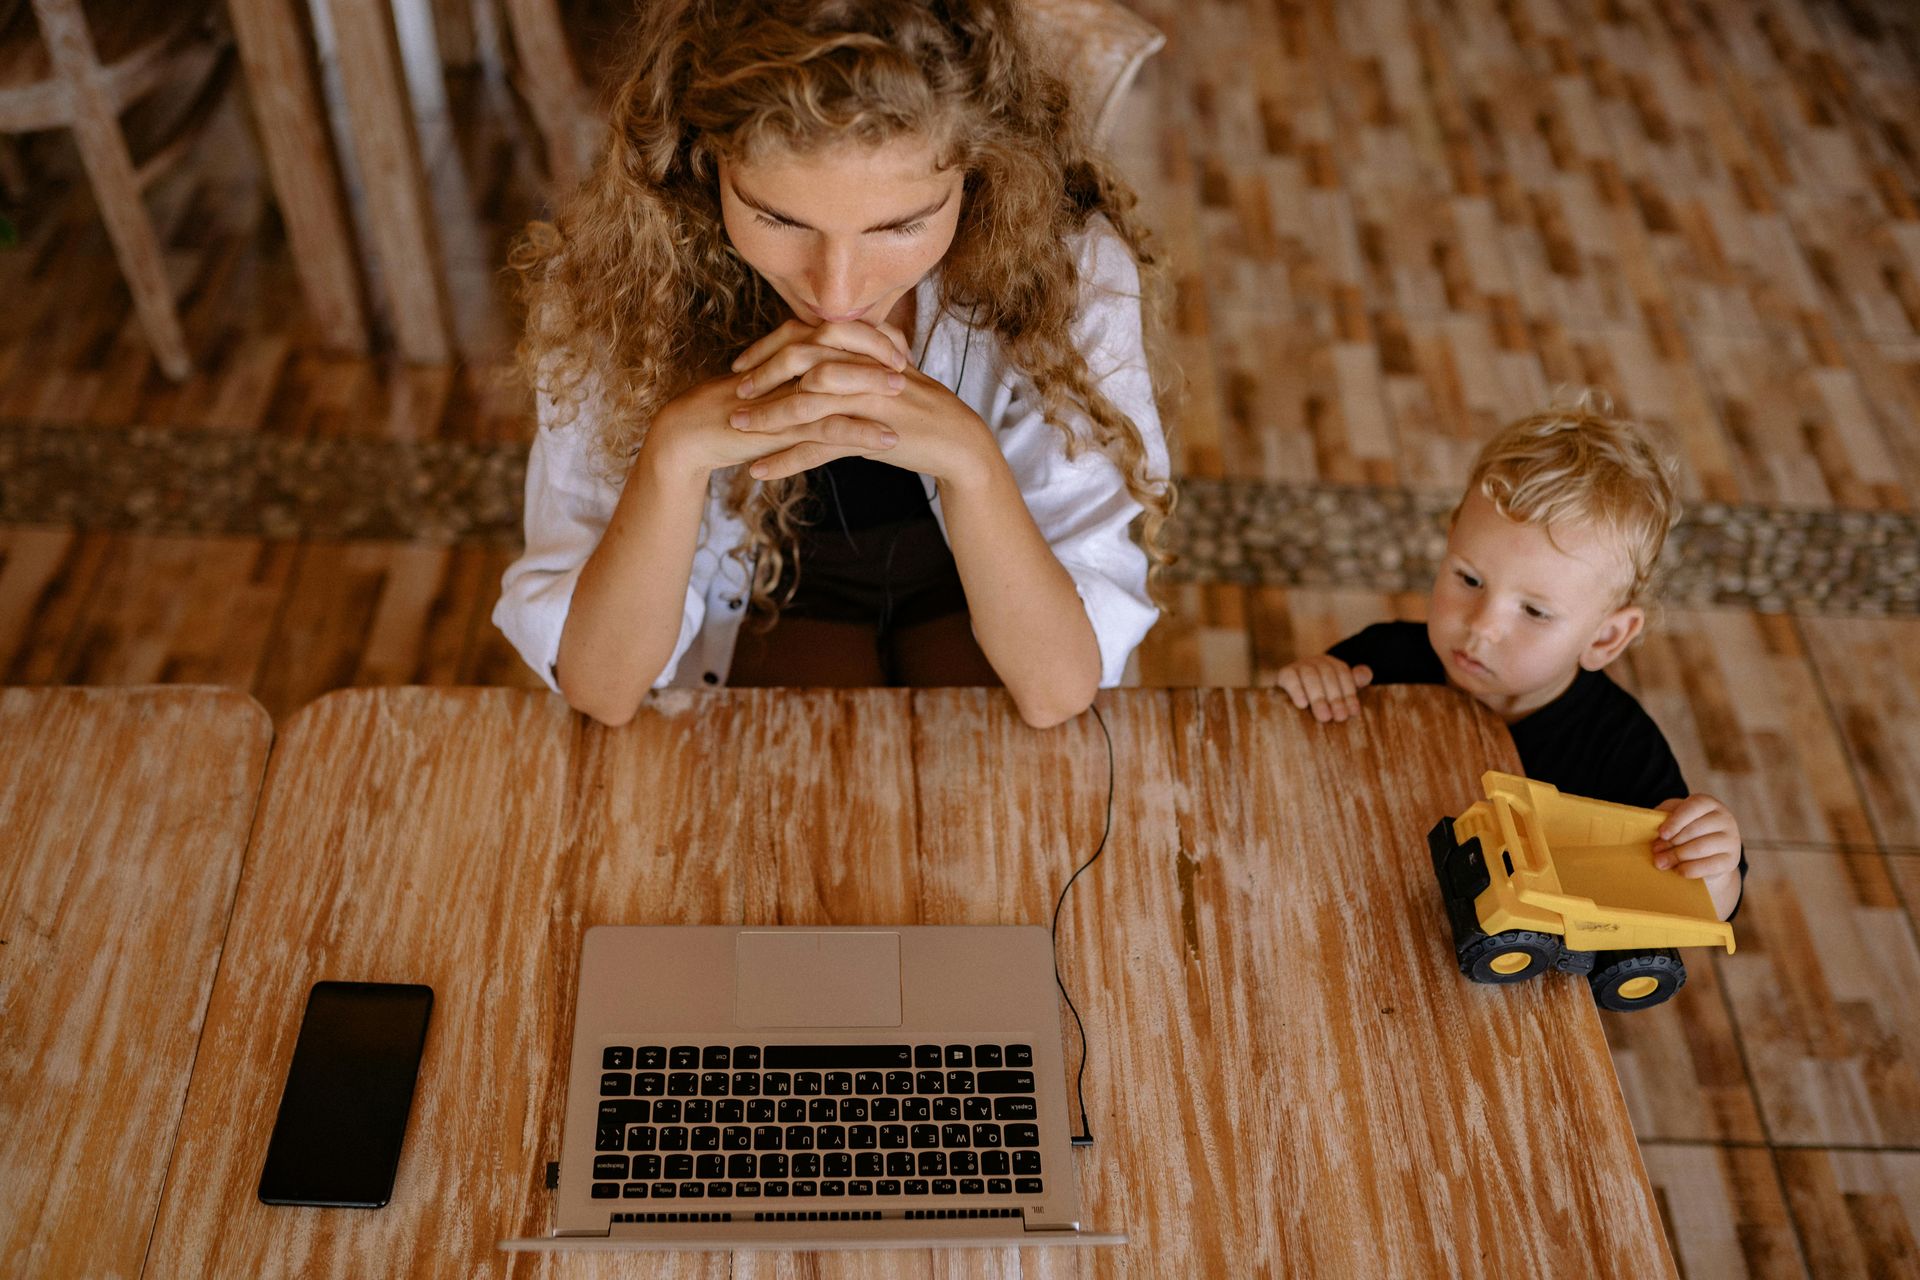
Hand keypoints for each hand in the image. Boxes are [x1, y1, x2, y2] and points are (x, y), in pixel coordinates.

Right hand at [644, 361, 900, 482]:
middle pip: (841, 348)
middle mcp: (786, 365)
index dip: (867, 336)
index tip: (896, 346)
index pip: (834, 332)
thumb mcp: (770, 388)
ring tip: (908, 397)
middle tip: (910, 365)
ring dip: (875, 389)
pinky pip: (829, 426)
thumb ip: (796, 375)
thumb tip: (830, 370)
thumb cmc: (732, 412)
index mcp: (785, 351)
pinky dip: (862, 432)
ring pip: (839, 384)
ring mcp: (784, 393)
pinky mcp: (783, 426)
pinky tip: (888, 441)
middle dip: (878, 354)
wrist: (690, 434)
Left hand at [727, 326, 995, 487]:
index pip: (807, 334)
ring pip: (806, 404)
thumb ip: (856, 355)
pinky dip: (786, 460)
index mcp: (864, 347)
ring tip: (739, 430)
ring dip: (768, 418)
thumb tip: (822, 347)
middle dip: (763, 377)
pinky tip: (760, 471)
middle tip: (736, 393)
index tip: (743, 363)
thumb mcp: (887, 371)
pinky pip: (819, 447)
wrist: (957, 439)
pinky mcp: (871, 434)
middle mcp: (864, 366)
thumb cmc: (919, 405)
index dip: (770, 346)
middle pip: (801, 361)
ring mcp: (868, 399)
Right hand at [1276, 655, 1372, 722]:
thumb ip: (1355, 682)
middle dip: (1335, 698)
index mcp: (1333, 664)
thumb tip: (1367, 674)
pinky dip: (1296, 690)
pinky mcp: (1284, 674)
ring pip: (1310, 676)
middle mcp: (1317, 661)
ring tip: (1324, 717)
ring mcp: (1300, 666)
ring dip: (1318, 697)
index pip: (1343, 673)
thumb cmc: (1323, 700)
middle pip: (1328, 675)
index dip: (1349, 693)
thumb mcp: (1341, 692)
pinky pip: (1290, 678)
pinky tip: (1302, 705)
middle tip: (1339, 718)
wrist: (1293, 699)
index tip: (1353, 712)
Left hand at [1652, 794, 1742, 883]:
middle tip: (1655, 851)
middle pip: (1695, 830)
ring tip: (1661, 862)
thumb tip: (1650, 824)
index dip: (1676, 820)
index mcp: (1709, 804)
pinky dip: (1690, 869)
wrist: (1708, 856)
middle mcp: (1725, 819)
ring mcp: (1731, 840)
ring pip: (1700, 848)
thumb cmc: (1685, 830)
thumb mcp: (1674, 817)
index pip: (1694, 806)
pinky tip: (1678, 870)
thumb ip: (1663, 816)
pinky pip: (1709, 866)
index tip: (1661, 834)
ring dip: (1677, 856)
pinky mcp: (1731, 861)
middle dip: (1671, 842)